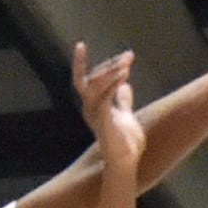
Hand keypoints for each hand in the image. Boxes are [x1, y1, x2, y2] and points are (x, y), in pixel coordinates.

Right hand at [71, 43, 141, 171]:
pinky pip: (105, 98)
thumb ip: (122, 101)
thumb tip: (125, 86)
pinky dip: (113, 85)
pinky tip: (124, 76)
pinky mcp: (104, 122)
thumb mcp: (125, 115)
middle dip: (109, 65)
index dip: (79, 63)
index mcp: (92, 106)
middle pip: (92, 79)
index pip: (81, 80)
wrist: (127, 162)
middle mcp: (89, 109)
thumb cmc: (125, 143)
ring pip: (97, 86)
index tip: (80, 45)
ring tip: (128, 62)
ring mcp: (95, 115)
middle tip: (128, 56)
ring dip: (112, 72)